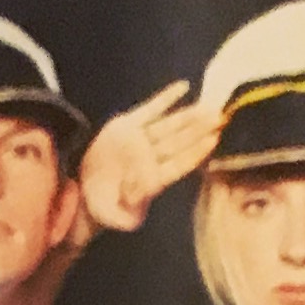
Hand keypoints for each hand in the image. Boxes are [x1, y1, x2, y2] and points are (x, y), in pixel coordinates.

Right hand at [79, 81, 222, 235]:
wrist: (84, 194)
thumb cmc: (106, 210)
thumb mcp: (119, 216)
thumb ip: (134, 205)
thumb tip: (146, 188)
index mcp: (153, 180)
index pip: (179, 164)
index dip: (196, 152)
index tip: (213, 140)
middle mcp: (151, 158)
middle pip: (180, 142)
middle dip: (200, 130)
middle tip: (221, 117)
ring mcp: (141, 140)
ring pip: (170, 125)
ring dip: (189, 115)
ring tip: (208, 106)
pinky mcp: (128, 126)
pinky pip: (151, 109)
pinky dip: (166, 98)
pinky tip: (183, 87)